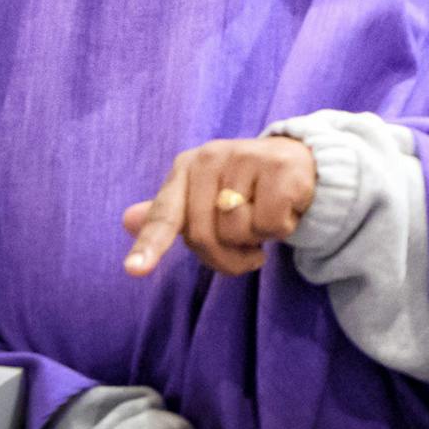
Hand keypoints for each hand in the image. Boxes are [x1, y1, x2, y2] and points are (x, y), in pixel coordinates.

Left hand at [122, 136, 317, 277]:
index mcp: (187, 167)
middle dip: (227, 257)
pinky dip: (281, 228)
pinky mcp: (279, 167)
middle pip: (204, 236)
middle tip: (248, 250)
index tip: (135, 270)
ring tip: (265, 220)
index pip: (164, 214)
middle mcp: (211, 157)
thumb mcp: (204, 198)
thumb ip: (170, 213)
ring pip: (238, 232)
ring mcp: (245, 158)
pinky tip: (286, 209)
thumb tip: (127, 220)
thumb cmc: (246, 188)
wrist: (301, 160)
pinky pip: (270, 225)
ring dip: (257, 240)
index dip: (149, 244)